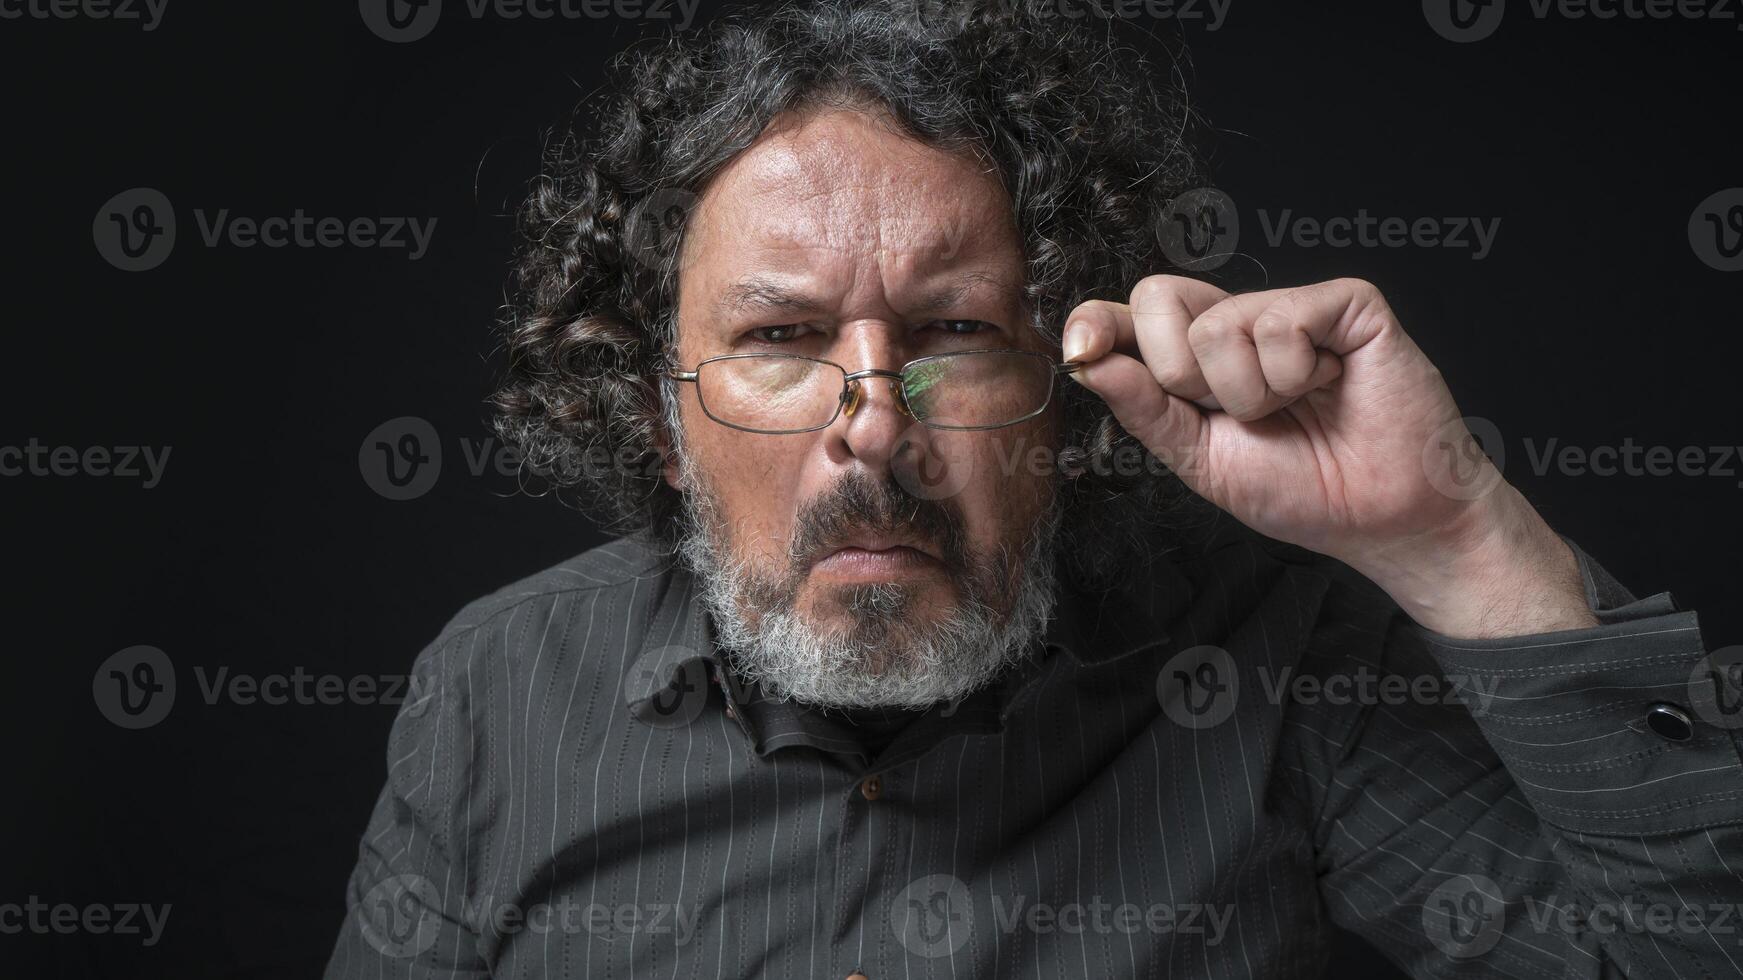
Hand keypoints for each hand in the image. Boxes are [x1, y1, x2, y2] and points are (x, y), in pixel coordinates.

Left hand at [1064, 275, 1593, 637]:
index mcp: (1201, 357)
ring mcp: (1293, 307)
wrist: (1386, 519)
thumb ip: (1144, 407)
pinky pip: (1278, 322)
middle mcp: (1241, 320)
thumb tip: (1084, 358)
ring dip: (1250, 393)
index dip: (1099, 323)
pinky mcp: (1346, 304)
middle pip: (1158, 298)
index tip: (1081, 348)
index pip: (1133, 315)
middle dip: (1182, 376)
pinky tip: (1331, 386)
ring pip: (1216, 323)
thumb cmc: (1306, 491)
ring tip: (1297, 407)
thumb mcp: (1202, 458)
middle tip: (1241, 413)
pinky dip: (1296, 372)